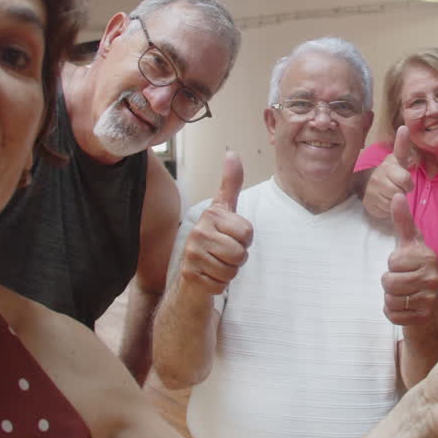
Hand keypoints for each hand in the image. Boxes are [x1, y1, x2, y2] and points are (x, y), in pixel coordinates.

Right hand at [178, 151, 252, 294]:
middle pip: (240, 253)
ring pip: (232, 270)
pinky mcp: (190, 276)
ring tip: (216, 264)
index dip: (245, 240)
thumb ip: (230, 184)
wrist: (190, 271)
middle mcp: (198, 232)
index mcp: (211, 215)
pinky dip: (219, 285)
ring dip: (228, 272)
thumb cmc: (213, 239)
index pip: (247, 232)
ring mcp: (192, 254)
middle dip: (238, 258)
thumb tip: (232, 152)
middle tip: (224, 253)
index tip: (230, 237)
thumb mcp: (223, 210)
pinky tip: (209, 276)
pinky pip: (221, 285)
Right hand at [362, 126, 415, 219]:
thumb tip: (404, 128)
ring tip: (390, 193)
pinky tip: (383, 200)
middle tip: (399, 187)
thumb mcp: (398, 164)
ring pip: (397, 197)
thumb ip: (403, 152)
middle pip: (405, 181)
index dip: (402, 139)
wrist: (366, 188)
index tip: (404, 128)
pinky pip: (388, 208)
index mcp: (393, 162)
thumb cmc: (389, 175)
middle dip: (406, 188)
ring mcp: (375, 187)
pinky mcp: (370, 201)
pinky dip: (389, 208)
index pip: (400, 150)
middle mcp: (383, 171)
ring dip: (397, 199)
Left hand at [382, 193, 437, 325]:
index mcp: (427, 256)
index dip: (393, 265)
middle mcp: (432, 277)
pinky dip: (393, 313)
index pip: (392, 261)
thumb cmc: (416, 269)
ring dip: (390, 298)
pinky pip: (392, 315)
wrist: (430, 305)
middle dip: (389, 283)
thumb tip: (397, 194)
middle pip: (388, 281)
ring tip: (404, 294)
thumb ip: (402, 221)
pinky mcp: (423, 317)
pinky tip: (405, 307)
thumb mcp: (409, 244)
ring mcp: (429, 298)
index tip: (405, 265)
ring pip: (390, 299)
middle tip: (403, 282)